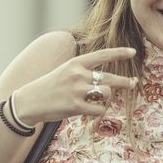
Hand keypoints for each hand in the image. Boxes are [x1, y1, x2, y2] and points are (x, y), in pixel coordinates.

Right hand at [14, 47, 136, 124]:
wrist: (30, 101)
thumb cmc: (50, 86)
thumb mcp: (65, 71)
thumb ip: (84, 72)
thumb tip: (106, 81)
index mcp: (75, 63)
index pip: (102, 55)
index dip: (119, 53)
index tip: (133, 52)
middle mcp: (78, 74)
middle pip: (109, 77)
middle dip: (124, 82)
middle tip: (133, 83)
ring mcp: (77, 90)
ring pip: (106, 93)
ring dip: (105, 98)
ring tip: (97, 100)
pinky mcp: (76, 106)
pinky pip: (99, 109)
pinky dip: (98, 110)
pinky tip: (90, 110)